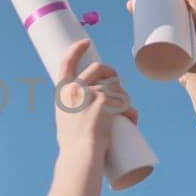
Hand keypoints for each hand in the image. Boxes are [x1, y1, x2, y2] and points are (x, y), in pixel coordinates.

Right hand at [53, 39, 137, 158]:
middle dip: (111, 73)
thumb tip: (86, 106)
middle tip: (117, 85)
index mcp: (63, 91)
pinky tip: (132, 121)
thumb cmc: (72, 144)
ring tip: (125, 115)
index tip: (86, 42)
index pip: (66, 62)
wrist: (79, 154)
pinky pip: (125, 104)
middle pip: (99, 68)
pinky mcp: (107, 102)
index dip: (76, 49)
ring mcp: (92, 93)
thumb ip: (73, 108)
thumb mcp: (65, 120)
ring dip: (124, 99)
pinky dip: (130, 114)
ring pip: (116, 87)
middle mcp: (76, 88)